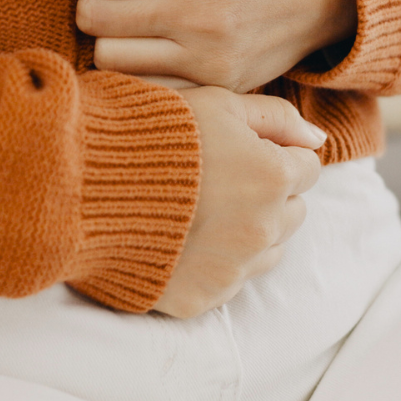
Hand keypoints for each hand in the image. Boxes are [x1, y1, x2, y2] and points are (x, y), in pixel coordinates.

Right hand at [154, 86, 324, 317]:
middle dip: (268, 195)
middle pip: (293, 212)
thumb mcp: (215, 102)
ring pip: (266, 250)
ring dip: (246, 231)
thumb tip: (316, 137)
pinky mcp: (201, 298)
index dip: (275, 154)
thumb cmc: (150, 132)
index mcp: (272, 177)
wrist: (84, 183)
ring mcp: (232, 269)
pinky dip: (213, 262)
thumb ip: (275, 116)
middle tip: (218, 178)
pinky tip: (181, 238)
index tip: (239, 149)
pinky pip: (227, 281)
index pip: (306, 168)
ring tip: (199, 209)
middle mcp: (262, 230)